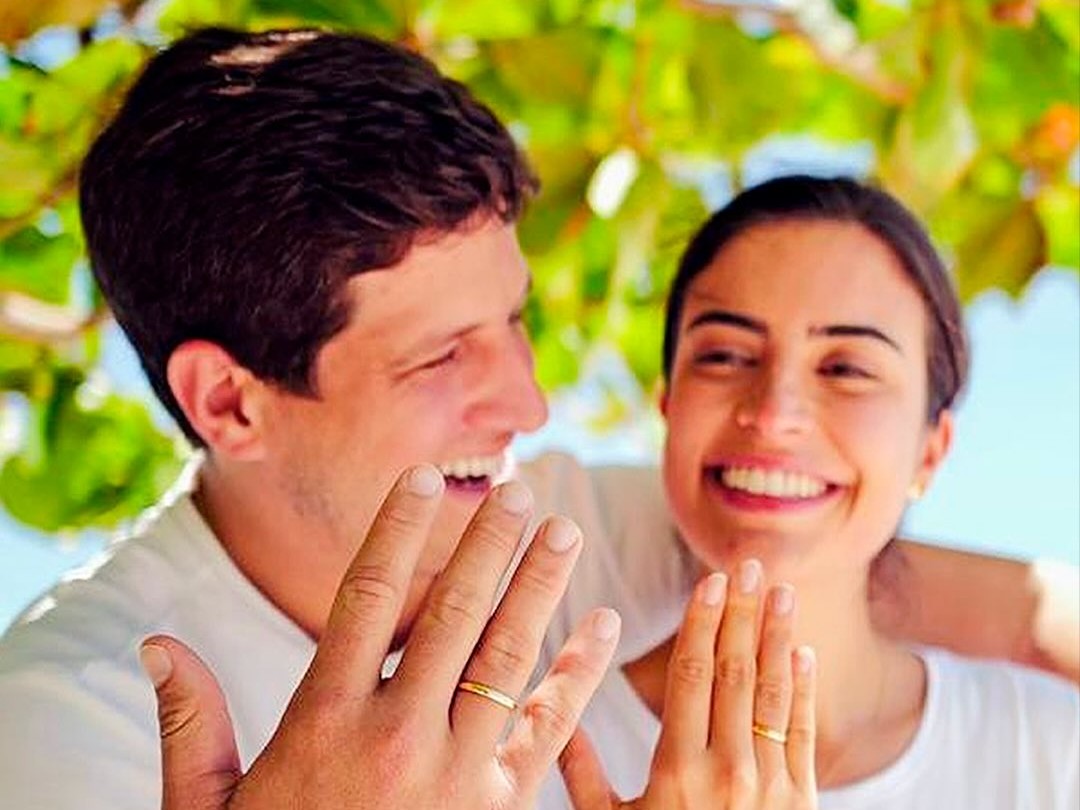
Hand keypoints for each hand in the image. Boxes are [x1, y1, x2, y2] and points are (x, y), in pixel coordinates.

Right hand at [140, 464, 621, 809]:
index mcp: (322, 724)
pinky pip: (550, 729)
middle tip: (519, 488)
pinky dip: (582, 674)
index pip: (364, 599)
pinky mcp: (498, 807)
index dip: (396, 530)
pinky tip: (606, 626)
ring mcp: (455, 773)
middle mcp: (395, 737)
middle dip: (488, 544)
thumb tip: (155, 643)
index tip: (421, 478)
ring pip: (507, 658)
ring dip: (540, 588)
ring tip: (565, 534)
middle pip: (452, 615)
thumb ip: (192, 725)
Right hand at [560, 559, 816, 808]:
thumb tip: (557, 719)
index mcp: (678, 771)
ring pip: (775, 695)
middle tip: (751, 564)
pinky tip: (803, 654)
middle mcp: (729, 771)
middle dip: (744, 613)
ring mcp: (771, 786)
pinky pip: (804, 733)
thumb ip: (583, 776)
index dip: (704, 623)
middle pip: (737, 672)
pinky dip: (804, 690)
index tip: (710, 581)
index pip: (694, 675)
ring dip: (781, 637)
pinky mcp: (802, 801)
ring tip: (785, 592)